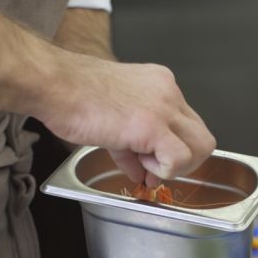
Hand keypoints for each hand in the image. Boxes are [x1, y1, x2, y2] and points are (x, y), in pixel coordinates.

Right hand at [33, 50, 215, 184]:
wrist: (54, 85)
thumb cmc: (72, 95)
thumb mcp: (112, 120)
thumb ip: (132, 147)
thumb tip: (140, 172)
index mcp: (160, 85)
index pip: (188, 124)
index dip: (175, 150)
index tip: (154, 164)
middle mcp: (168, 92)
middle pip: (202, 137)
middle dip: (184, 162)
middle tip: (156, 170)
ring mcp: (163, 107)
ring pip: (200, 147)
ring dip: (176, 167)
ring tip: (145, 164)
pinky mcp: (152, 125)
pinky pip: (178, 159)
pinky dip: (163, 170)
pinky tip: (139, 163)